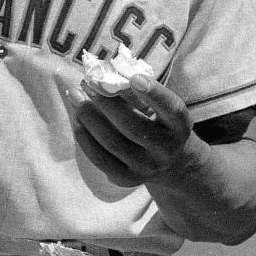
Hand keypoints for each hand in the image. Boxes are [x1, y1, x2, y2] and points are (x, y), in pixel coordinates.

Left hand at [73, 74, 194, 187]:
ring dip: (89, 117)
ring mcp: (146, 168)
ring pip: (112, 142)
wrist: (169, 162)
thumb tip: (103, 76)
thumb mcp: (159, 108)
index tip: (134, 77)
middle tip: (88, 84)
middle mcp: (166, 150)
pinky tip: (77, 120)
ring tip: (75, 96)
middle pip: (133, 126)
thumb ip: (139, 92)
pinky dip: (85, 137)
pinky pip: (99, 158)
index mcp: (180, 126)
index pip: (172, 109)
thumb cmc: (159, 122)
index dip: (154, 94)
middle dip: (106, 103)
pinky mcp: (126, 179)